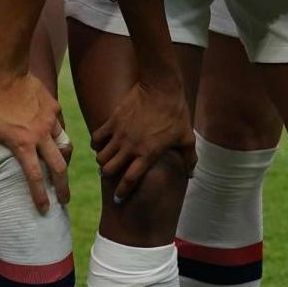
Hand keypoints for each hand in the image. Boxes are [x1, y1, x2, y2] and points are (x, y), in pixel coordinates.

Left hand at [0, 66, 70, 209]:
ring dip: (64, 160)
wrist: (4, 72)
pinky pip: (59, 126)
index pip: (36, 177)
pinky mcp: (54, 107)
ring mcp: (50, 121)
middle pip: (60, 167)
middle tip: (64, 199)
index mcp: (23, 144)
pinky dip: (57, 134)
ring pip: (64, 146)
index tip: (45, 208)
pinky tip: (51, 136)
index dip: (40, 195)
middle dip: (63, 187)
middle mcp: (40, 136)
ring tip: (62, 169)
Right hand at [88, 74, 194, 204]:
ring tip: (106, 161)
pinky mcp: (112, 121)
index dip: (122, 192)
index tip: (118, 199)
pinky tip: (101, 144)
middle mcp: (131, 147)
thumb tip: (190, 174)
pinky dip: (97, 144)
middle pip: (110, 170)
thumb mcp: (186, 138)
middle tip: (112, 175)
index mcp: (148, 154)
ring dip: (103, 161)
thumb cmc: (176, 113)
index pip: (130, 180)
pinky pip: (97, 138)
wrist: (161, 87)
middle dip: (109, 176)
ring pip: (101, 156)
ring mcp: (119, 134)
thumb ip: (188, 158)